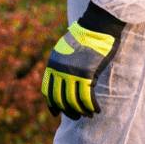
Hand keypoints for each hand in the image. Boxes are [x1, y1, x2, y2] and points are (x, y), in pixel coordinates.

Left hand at [41, 2, 125, 119]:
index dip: (51, 104)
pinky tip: (96, 109)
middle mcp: (59, 69)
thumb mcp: (65, 49)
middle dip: (68, 111)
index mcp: (52, 63)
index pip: (46, 90)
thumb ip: (62, 65)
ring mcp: (72, 72)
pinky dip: (91, 106)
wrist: (97, 26)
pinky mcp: (86, 73)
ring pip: (73, 101)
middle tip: (77, 117)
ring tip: (88, 114)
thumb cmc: (85, 37)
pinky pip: (87, 97)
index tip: (56, 113)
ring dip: (81, 111)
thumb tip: (64, 84)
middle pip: (60, 99)